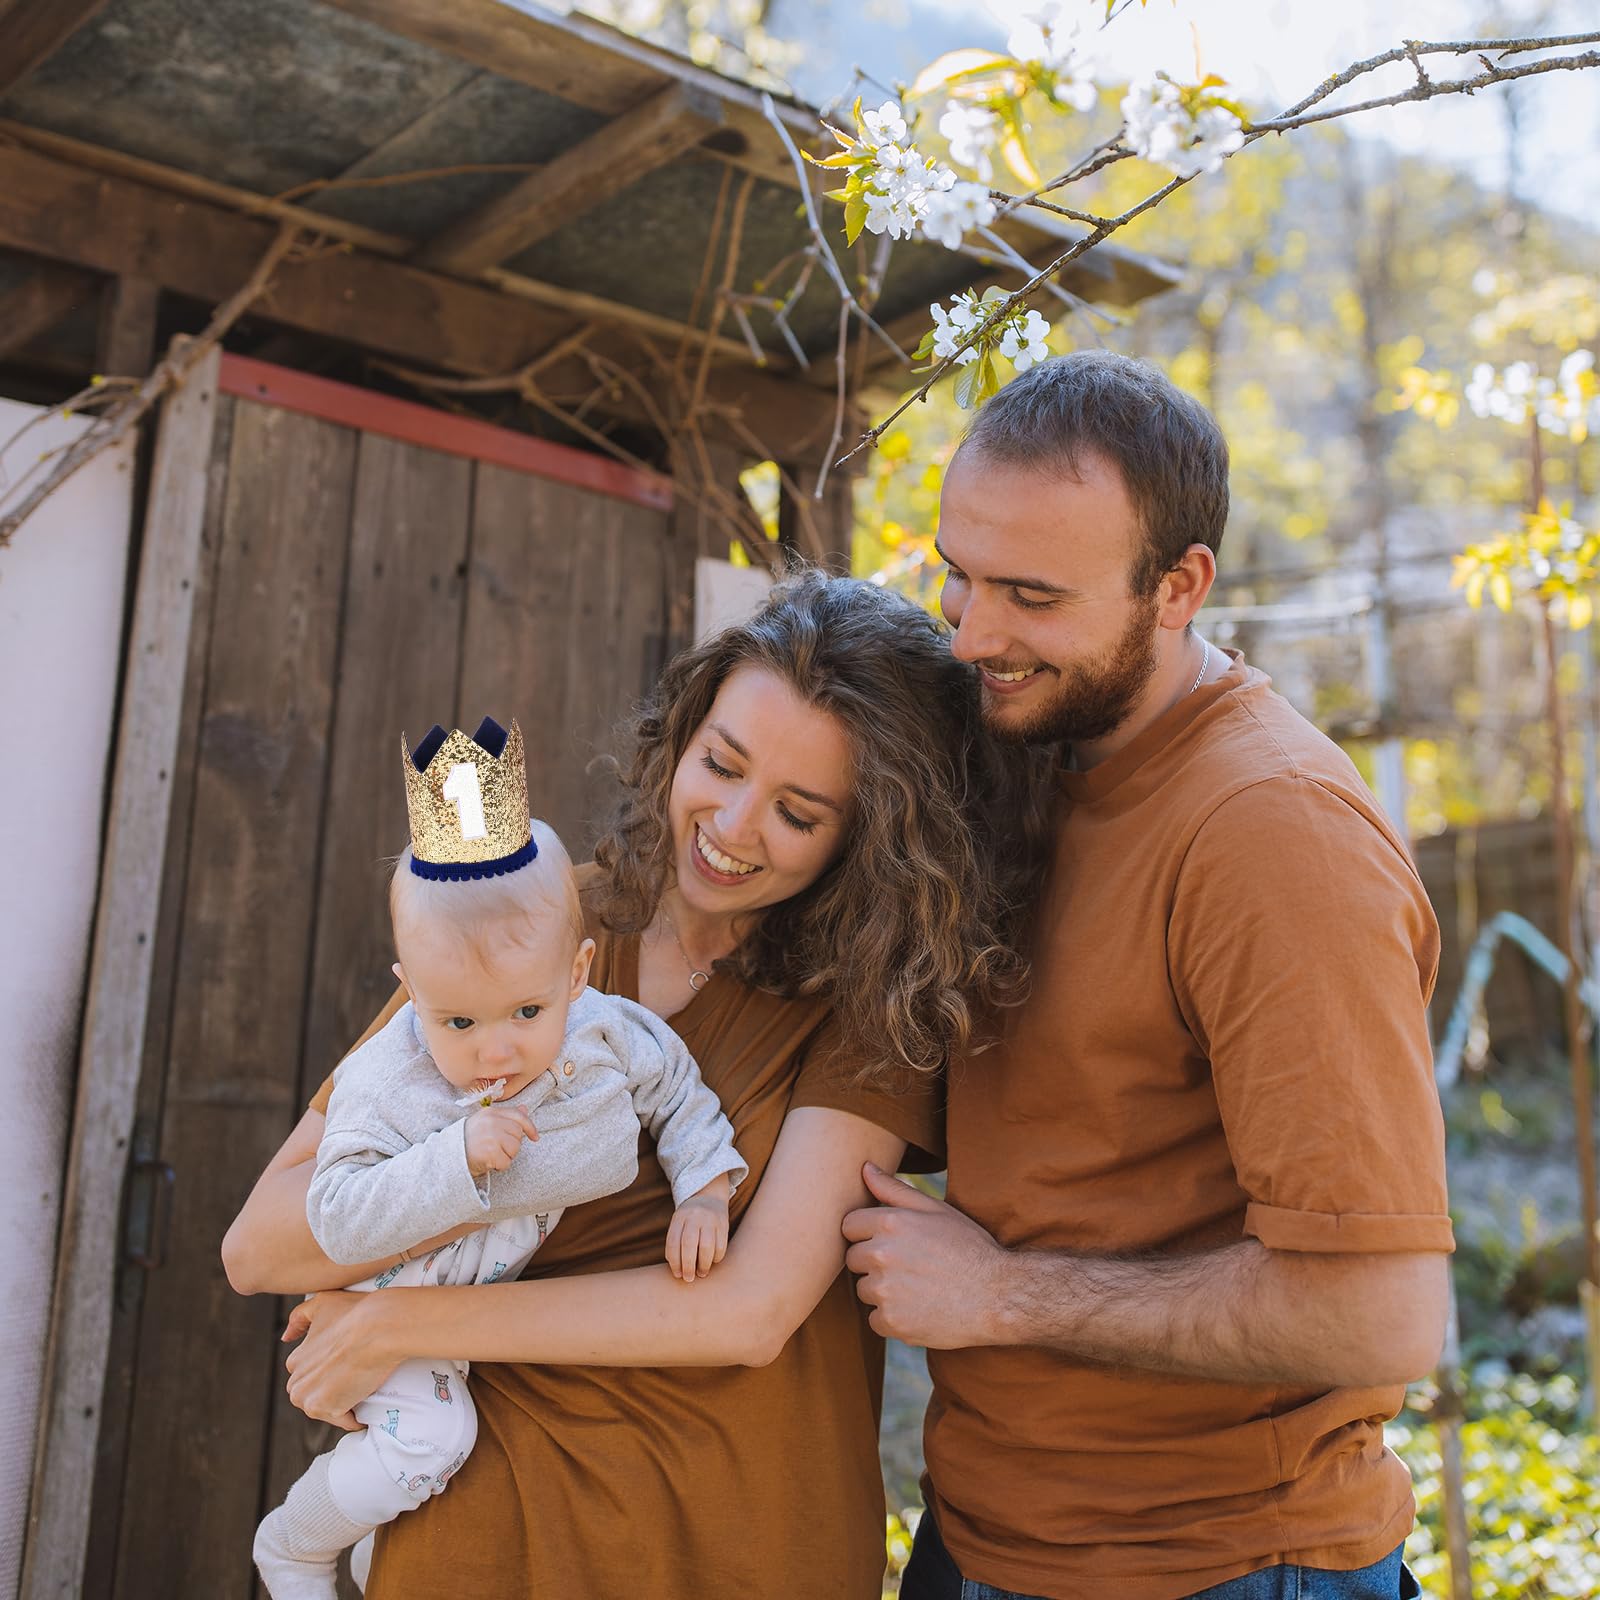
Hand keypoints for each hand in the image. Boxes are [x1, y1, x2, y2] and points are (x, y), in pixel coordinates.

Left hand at [282, 1292, 394, 1429]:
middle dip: (335, 1391)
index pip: (311, 1377)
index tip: (350, 1364)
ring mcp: (308, 1398)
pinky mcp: (325, 1409)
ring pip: (328, 1409)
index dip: (332, 1371)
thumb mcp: (323, 1302)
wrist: (380, 1327)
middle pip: (316, 1396)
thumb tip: (285, 1337)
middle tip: (360, 1376)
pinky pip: (344, 1421)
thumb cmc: (357, 1311)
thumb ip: (300, 1317)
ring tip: (365, 1386)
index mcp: (295, 1360)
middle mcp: (295, 1382)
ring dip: (345, 1404)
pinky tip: (369, 1400)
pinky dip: (356, 1417)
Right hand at [464, 1105, 538, 1176]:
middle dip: (511, 1145)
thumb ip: (505, 1116)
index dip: (530, 1127)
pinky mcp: (489, 1152)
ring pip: (514, 1149)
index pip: (518, 1116)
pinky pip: (506, 1162)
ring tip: (491, 1155)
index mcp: (491, 1112)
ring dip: (506, 1156)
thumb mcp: (485, 1123)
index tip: (535, 1137)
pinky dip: (499, 1166)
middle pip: (517, 1135)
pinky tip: (488, 1163)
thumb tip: (525, 1109)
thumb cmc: (468, 1140)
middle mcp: (491, 1122)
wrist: (447, 1156)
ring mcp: (490, 1136)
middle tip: (496, 1149)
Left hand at [665, 1175, 730, 1280]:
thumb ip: (676, 1243)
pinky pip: (721, 1245)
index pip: (674, 1241)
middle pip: (689, 1243)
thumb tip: (678, 1271)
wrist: (709, 1196)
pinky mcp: (724, 1224)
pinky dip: (716, 1258)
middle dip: (688, 1265)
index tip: (677, 1274)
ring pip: (707, 1245)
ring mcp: (710, 1219)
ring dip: (703, 1264)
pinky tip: (712, 1262)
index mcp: (680, 1217)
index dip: (674, 1261)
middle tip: (688, 1279)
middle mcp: (694, 1216)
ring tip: (701, 1273)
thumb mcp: (679, 1224)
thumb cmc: (690, 1219)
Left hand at [841, 1164, 1011, 1348]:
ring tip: (918, 1288)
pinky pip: (876, 1319)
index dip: (867, 1233)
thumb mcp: (936, 1209)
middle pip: (854, 1259)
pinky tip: (920, 1309)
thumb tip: (865, 1167)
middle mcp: (881, 1255)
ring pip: (865, 1290)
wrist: (998, 1296)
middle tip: (909, 1266)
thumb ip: (894, 1189)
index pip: (849, 1226)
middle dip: (873, 1262)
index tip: (891, 1242)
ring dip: (883, 1291)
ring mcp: (885, 1291)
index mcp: (890, 1222)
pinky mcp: (892, 1322)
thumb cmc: (969, 1248)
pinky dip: (893, 1318)